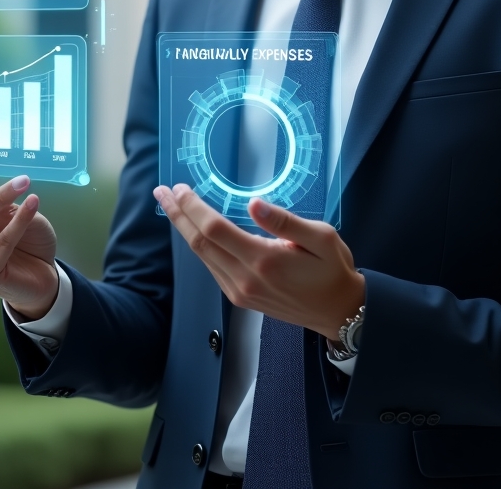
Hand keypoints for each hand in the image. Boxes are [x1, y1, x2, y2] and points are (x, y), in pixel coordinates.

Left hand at [153, 184, 364, 340]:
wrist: (338, 312)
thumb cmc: (333, 270)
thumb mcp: (321, 237)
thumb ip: (285, 221)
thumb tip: (254, 203)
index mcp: (264, 260)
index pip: (215, 229)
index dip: (193, 207)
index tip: (180, 188)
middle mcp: (245, 279)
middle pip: (199, 242)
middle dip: (177, 215)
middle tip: (161, 192)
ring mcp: (240, 291)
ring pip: (202, 256)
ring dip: (184, 229)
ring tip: (172, 206)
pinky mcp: (241, 298)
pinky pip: (212, 267)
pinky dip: (199, 245)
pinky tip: (195, 231)